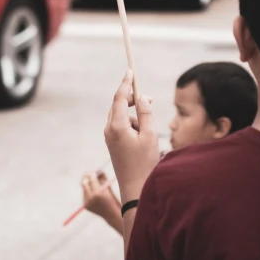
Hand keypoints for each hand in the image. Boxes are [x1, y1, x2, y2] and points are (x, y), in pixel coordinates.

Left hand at [80, 169, 116, 213]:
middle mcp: (91, 198)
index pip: (92, 178)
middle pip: (84, 183)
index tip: (95, 169)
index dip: (93, 173)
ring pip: (84, 189)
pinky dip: (88, 191)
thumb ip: (103, 178)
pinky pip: (85, 195)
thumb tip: (98, 170)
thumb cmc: (113, 199)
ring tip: (95, 185)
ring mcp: (87, 202)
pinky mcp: (86, 206)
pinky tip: (94, 192)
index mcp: (98, 192)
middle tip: (89, 172)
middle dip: (86, 176)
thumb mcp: (108, 187)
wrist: (112, 214)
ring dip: (88, 184)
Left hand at [104, 70, 158, 203]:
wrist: (135, 188)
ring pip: (121, 115)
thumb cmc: (144, 162)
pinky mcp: (112, 142)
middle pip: (119, 104)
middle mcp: (109, 129)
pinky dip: (132, 124)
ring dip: (135, 115)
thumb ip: (146, 114)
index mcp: (117, 126)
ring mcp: (109, 136)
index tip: (130, 71)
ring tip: (148, 132)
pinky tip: (143, 139)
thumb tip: (143, 98)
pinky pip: (122, 125)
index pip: (120, 98)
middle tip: (149, 100)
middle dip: (132, 99)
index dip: (126, 83)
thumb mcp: (150, 135)